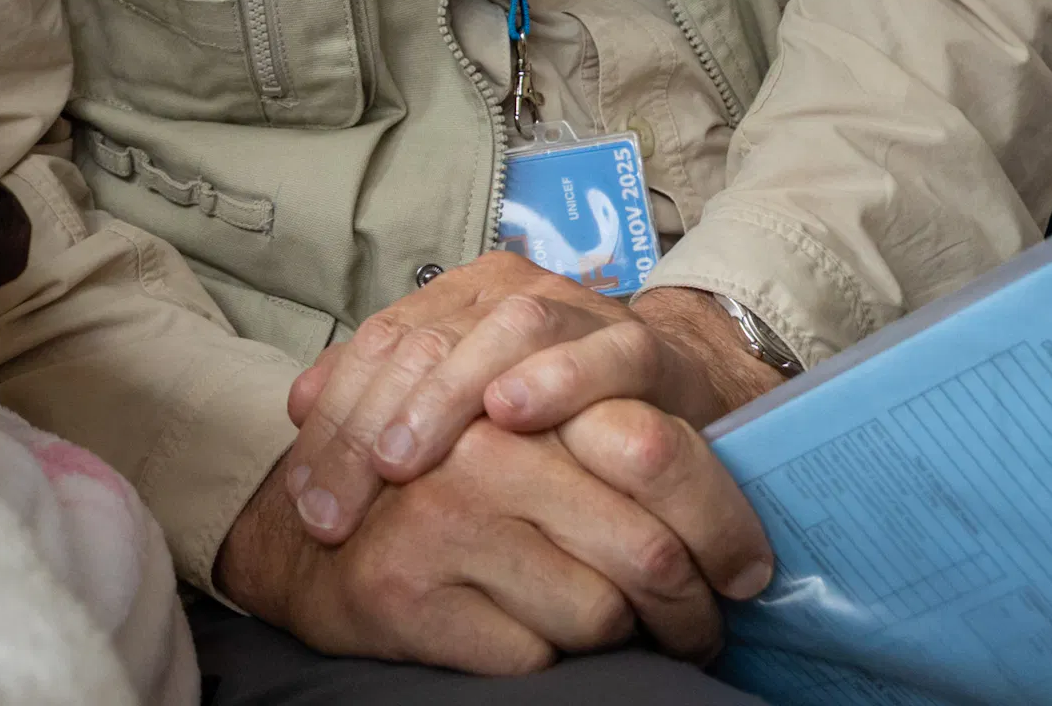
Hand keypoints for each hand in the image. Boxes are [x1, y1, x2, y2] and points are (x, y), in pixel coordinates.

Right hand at [216, 404, 771, 670]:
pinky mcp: (410, 596)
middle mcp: (483, 448)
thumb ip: (602, 430)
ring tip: (615, 631)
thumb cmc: (443, 483)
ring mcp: (444, 520)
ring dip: (617, 638)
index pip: (660, 457)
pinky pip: (535, 659)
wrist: (305, 536)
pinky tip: (525, 636)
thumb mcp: (524, 431)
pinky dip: (543, 660)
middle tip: (703, 628)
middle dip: (690, 610)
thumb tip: (725, 502)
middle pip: (647, 552)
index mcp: (520, 391)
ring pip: (599, 615)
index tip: (746, 571)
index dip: (721, 526)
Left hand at [274, 254, 777, 544]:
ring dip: (445, 397)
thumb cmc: (552, 410)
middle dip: (368, 429)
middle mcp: (509, 293)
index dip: (333, 422)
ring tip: (401, 460)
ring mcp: (578, 312)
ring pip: (499, 335)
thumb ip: (385, 398)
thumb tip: (294, 407)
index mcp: (457, 298)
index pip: (377, 346)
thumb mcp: (462, 404)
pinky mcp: (641, 345)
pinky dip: (556, 379)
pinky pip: (599, 355)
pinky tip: (511, 414)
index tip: (306, 504)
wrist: (675, 390)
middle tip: (336, 510)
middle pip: (423, 343)